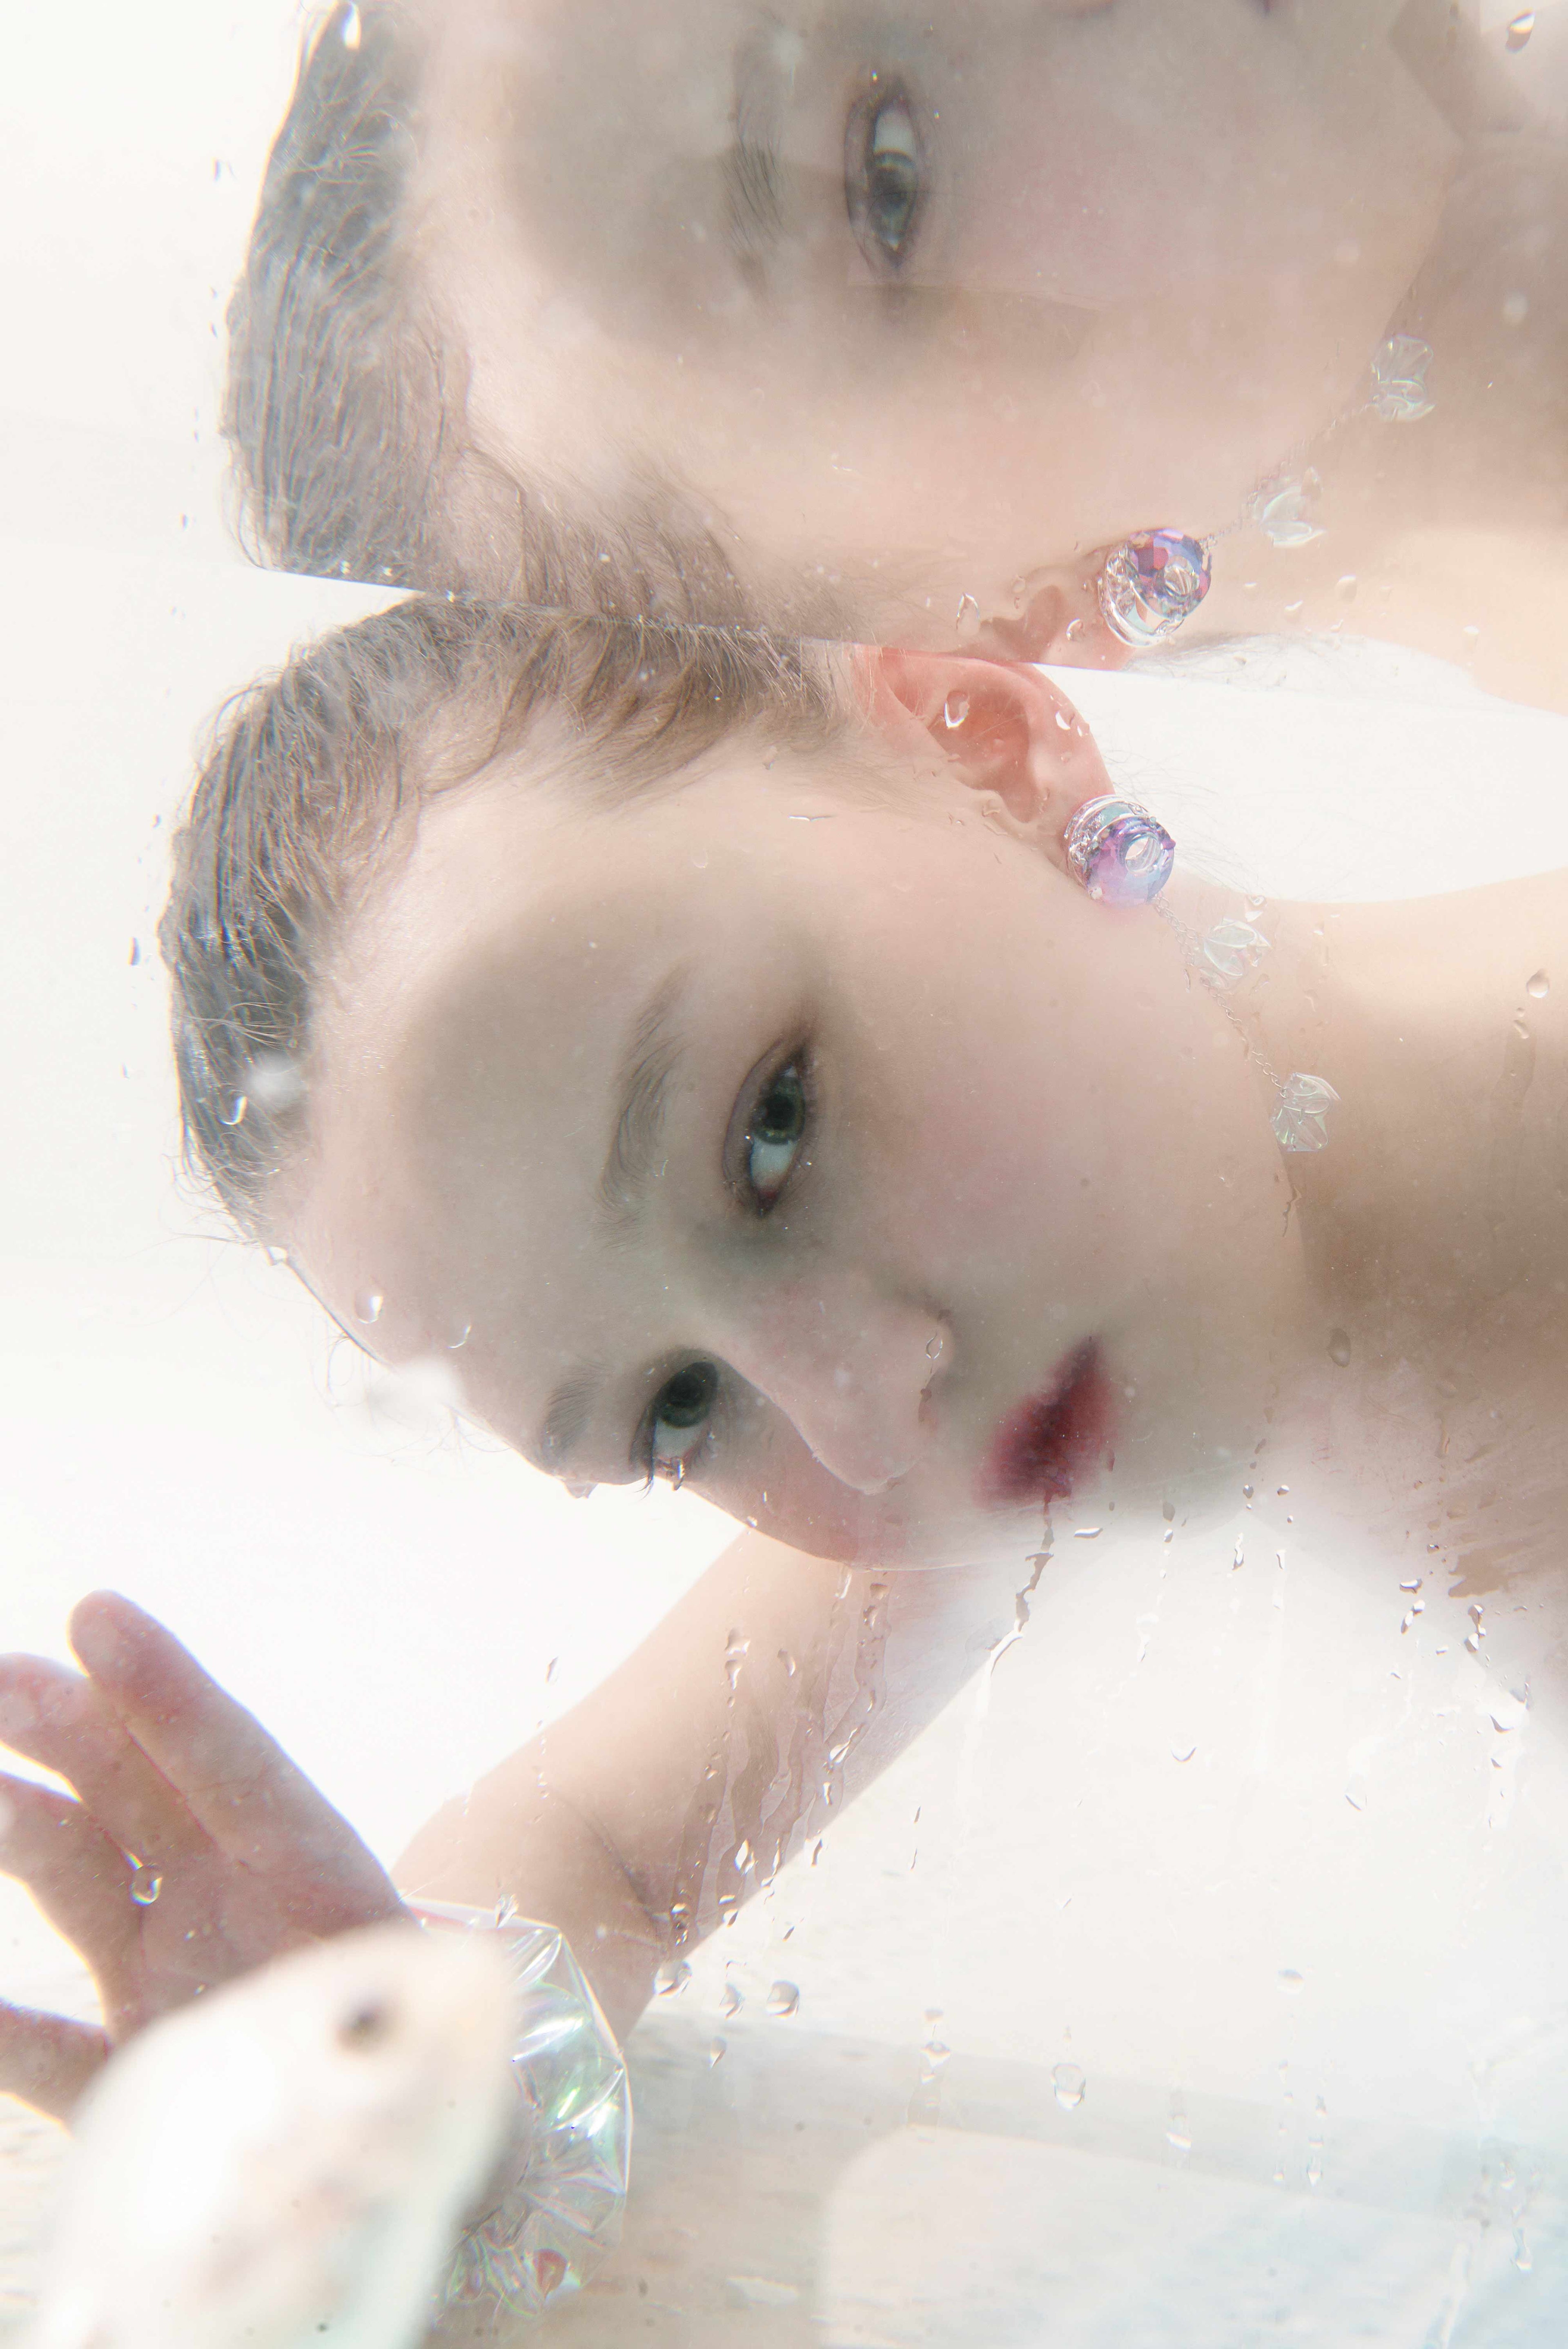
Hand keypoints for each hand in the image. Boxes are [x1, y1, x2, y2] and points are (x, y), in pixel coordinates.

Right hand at [0, 1591, 405, 2121]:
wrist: (449, 2178)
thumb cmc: (450, 2081)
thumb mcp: (440, 2041)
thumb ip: (397, 2027)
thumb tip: (367, 2013)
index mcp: (326, 1886)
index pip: (243, 1773)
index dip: (172, 1698)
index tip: (99, 1615)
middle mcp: (242, 1915)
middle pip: (151, 1801)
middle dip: (80, 1732)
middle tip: (6, 1677)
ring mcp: (184, 1991)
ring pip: (93, 1893)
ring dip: (31, 1836)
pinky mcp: (146, 2085)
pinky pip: (61, 2055)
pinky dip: (11, 2037)